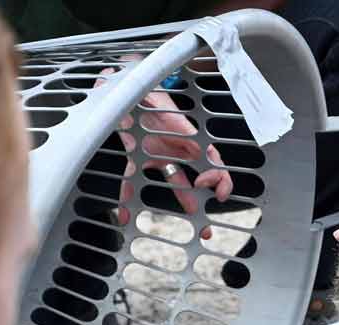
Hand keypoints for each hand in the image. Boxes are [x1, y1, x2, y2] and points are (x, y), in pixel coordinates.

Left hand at [96, 58, 233, 238]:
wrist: (121, 84)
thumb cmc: (141, 87)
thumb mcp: (150, 95)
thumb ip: (154, 102)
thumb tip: (157, 107)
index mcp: (185, 132)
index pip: (212, 157)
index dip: (217, 175)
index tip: (206, 185)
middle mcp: (176, 145)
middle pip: (200, 173)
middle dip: (209, 199)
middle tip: (207, 227)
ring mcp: (158, 152)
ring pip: (175, 181)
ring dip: (183, 201)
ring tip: (191, 225)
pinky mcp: (138, 156)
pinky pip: (134, 179)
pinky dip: (129, 195)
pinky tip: (124, 214)